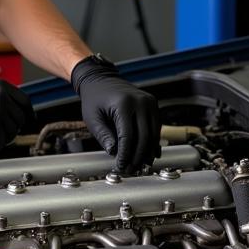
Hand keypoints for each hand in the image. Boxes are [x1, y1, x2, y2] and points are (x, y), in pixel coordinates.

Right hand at [0, 78, 30, 147]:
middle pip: (20, 117)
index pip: (24, 100)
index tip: (29, 118)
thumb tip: (10, 108)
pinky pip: (2, 140)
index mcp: (1, 86)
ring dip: (6, 136)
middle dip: (14, 127)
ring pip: (13, 130)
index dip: (27, 112)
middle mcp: (3, 97)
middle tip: (6, 131)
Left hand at [71, 54, 159, 172]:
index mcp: (123, 104)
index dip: (125, 154)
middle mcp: (140, 102)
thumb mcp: (92, 118)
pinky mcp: (153, 104)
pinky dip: (153, 142)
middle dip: (137, 156)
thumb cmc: (94, 98)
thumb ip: (103, 136)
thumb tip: (114, 152)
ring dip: (147, 152)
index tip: (121, 166)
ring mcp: (149, 102)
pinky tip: (149, 154)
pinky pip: (156, 127)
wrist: (101, 79)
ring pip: (153, 134)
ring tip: (139, 165)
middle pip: (144, 137)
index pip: (127, 136)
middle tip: (131, 169)